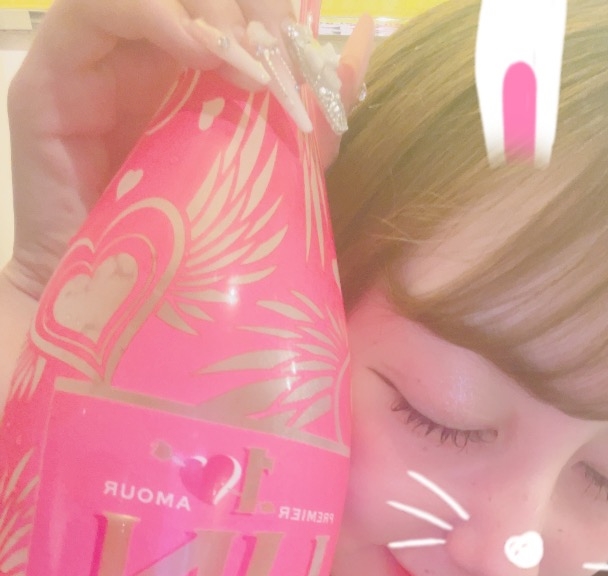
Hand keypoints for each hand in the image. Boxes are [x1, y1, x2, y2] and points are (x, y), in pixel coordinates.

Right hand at [5, 0, 371, 302]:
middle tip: (280, 54)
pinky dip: (156, 17)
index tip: (306, 62)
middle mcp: (137, 59)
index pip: (232, 8)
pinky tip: (201, 53)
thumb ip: (305, 121)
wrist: (118, 315)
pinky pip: (96, 11)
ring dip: (210, 12)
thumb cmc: (186, 256)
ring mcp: (92, 64)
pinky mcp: (50, 79)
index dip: (274, 18)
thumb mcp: (262, 176)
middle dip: (250, 10)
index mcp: (184, 73)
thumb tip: (359, 59)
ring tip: (247, 61)